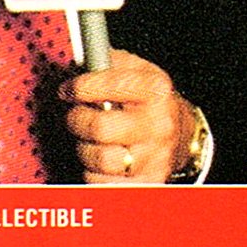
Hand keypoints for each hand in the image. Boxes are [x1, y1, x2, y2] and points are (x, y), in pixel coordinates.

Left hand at [59, 48, 195, 183]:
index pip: (112, 86)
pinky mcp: (148, 183)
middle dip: (77, 120)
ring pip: (100, 160)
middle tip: (74, 115)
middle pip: (101, 128)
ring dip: (83, 149)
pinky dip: (93, 173)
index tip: (67, 90)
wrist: (178, 131)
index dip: (81, 87)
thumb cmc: (145, 97)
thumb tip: (72, 63)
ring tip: (87, 139)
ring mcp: (156, 157)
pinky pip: (105, 185)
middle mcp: (159, 125)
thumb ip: (103, 61)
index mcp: (155, 89)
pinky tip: (97, 160)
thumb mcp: (131, 68)